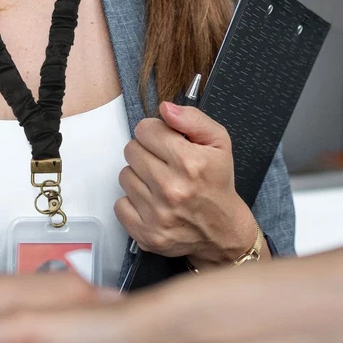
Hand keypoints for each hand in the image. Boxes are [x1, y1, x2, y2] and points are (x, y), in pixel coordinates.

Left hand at [116, 102, 263, 266]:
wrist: (223, 231)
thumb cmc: (217, 184)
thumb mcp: (219, 143)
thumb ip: (192, 119)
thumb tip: (165, 108)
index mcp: (189, 163)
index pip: (145, 130)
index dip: (155, 133)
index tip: (165, 142)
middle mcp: (172, 189)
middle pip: (131, 150)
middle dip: (145, 152)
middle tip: (163, 163)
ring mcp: (158, 214)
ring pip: (124, 175)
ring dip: (139, 177)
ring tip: (159, 183)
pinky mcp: (147, 233)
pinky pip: (119, 205)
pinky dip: (132, 202)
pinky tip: (151, 202)